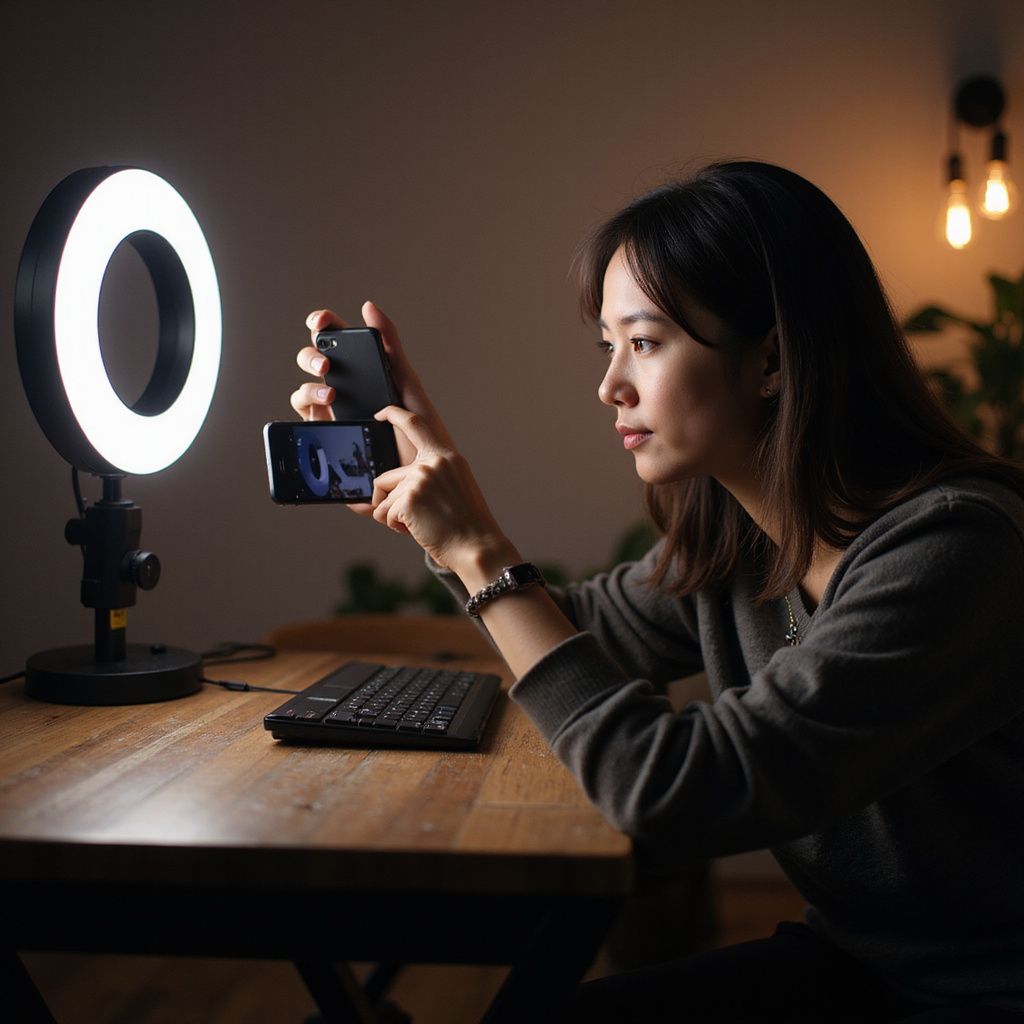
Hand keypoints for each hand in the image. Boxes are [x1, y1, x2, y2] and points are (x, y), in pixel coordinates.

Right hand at [290, 302, 455, 465]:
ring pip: (304, 392)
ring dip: (309, 388)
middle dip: (311, 357)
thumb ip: (391, 346)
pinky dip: (307, 412)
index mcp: (362, 373)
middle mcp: (343, 391)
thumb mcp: (408, 387)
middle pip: (312, 363)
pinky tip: (324, 413)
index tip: (322, 321)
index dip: (323, 324)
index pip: (335, 340)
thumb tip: (368, 306)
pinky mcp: (326, 440)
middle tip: (327, 366)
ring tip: (330, 397)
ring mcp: (332, 415)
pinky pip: (304, 422)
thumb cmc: (421, 434)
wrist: (419, 479)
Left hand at [369, 405, 515, 576]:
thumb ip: (431, 475)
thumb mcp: (455, 487)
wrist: (477, 547)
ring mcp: (419, 479)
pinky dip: (395, 526)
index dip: (393, 414)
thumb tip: (396, 483)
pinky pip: (384, 513)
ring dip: (393, 517)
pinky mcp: (408, 499)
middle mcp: (432, 463)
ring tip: (419, 526)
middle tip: (407, 518)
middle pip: (386, 478)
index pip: (414, 424)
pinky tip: (416, 531)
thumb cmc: (466, 525)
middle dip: (386, 501)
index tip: (380, 414)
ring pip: (383, 499)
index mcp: (446, 457)